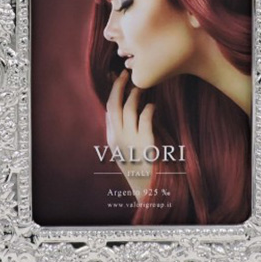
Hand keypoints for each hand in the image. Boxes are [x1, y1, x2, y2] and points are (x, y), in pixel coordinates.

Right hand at [105, 70, 155, 197]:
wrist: (146, 187)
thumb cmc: (137, 165)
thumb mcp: (122, 149)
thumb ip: (119, 130)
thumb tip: (115, 110)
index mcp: (112, 138)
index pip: (108, 108)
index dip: (111, 91)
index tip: (115, 77)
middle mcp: (118, 137)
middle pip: (114, 104)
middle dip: (118, 86)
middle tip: (124, 74)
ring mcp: (131, 140)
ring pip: (128, 109)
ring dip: (134, 95)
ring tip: (140, 88)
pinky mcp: (146, 143)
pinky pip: (145, 119)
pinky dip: (148, 109)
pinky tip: (152, 106)